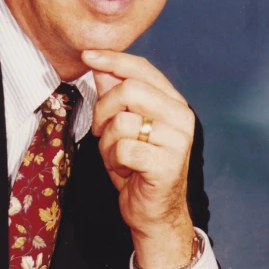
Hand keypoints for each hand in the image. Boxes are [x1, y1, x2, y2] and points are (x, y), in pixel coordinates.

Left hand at [81, 49, 195, 268]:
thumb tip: (100, 66)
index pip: (142, 69)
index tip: (87, 55)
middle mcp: (181, 117)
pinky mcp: (167, 164)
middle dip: (103, 109)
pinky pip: (123, 149)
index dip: (112, 59)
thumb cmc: (139, 168)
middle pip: (129, 90)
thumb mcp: (123, 126)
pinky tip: (124, 170)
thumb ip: (115, 95)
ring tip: (117, 156)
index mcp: (173, 102)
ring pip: (122, 122)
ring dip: (107, 143)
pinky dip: (114, 161)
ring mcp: (178, 141)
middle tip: (100, 130)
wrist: (155, 213)